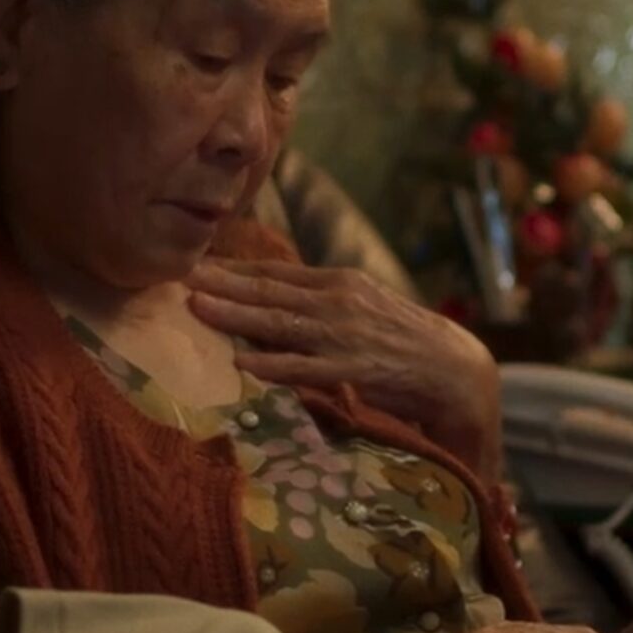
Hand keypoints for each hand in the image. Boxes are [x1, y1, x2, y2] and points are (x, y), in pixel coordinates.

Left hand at [187, 258, 503, 475]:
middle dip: (221, 284)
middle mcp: (338, 300)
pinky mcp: (354, 368)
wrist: (454, 369)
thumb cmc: (401, 340)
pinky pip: (305, 367)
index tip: (193, 263)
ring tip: (197, 309)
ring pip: (279, 323)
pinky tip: (242, 362)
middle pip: (269, 291)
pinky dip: (272, 364)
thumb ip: (319, 302)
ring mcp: (345, 334)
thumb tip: (272, 300)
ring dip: (236, 316)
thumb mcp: (360, 308)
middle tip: (178, 277)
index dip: (232, 269)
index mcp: (338, 282)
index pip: (275, 273)